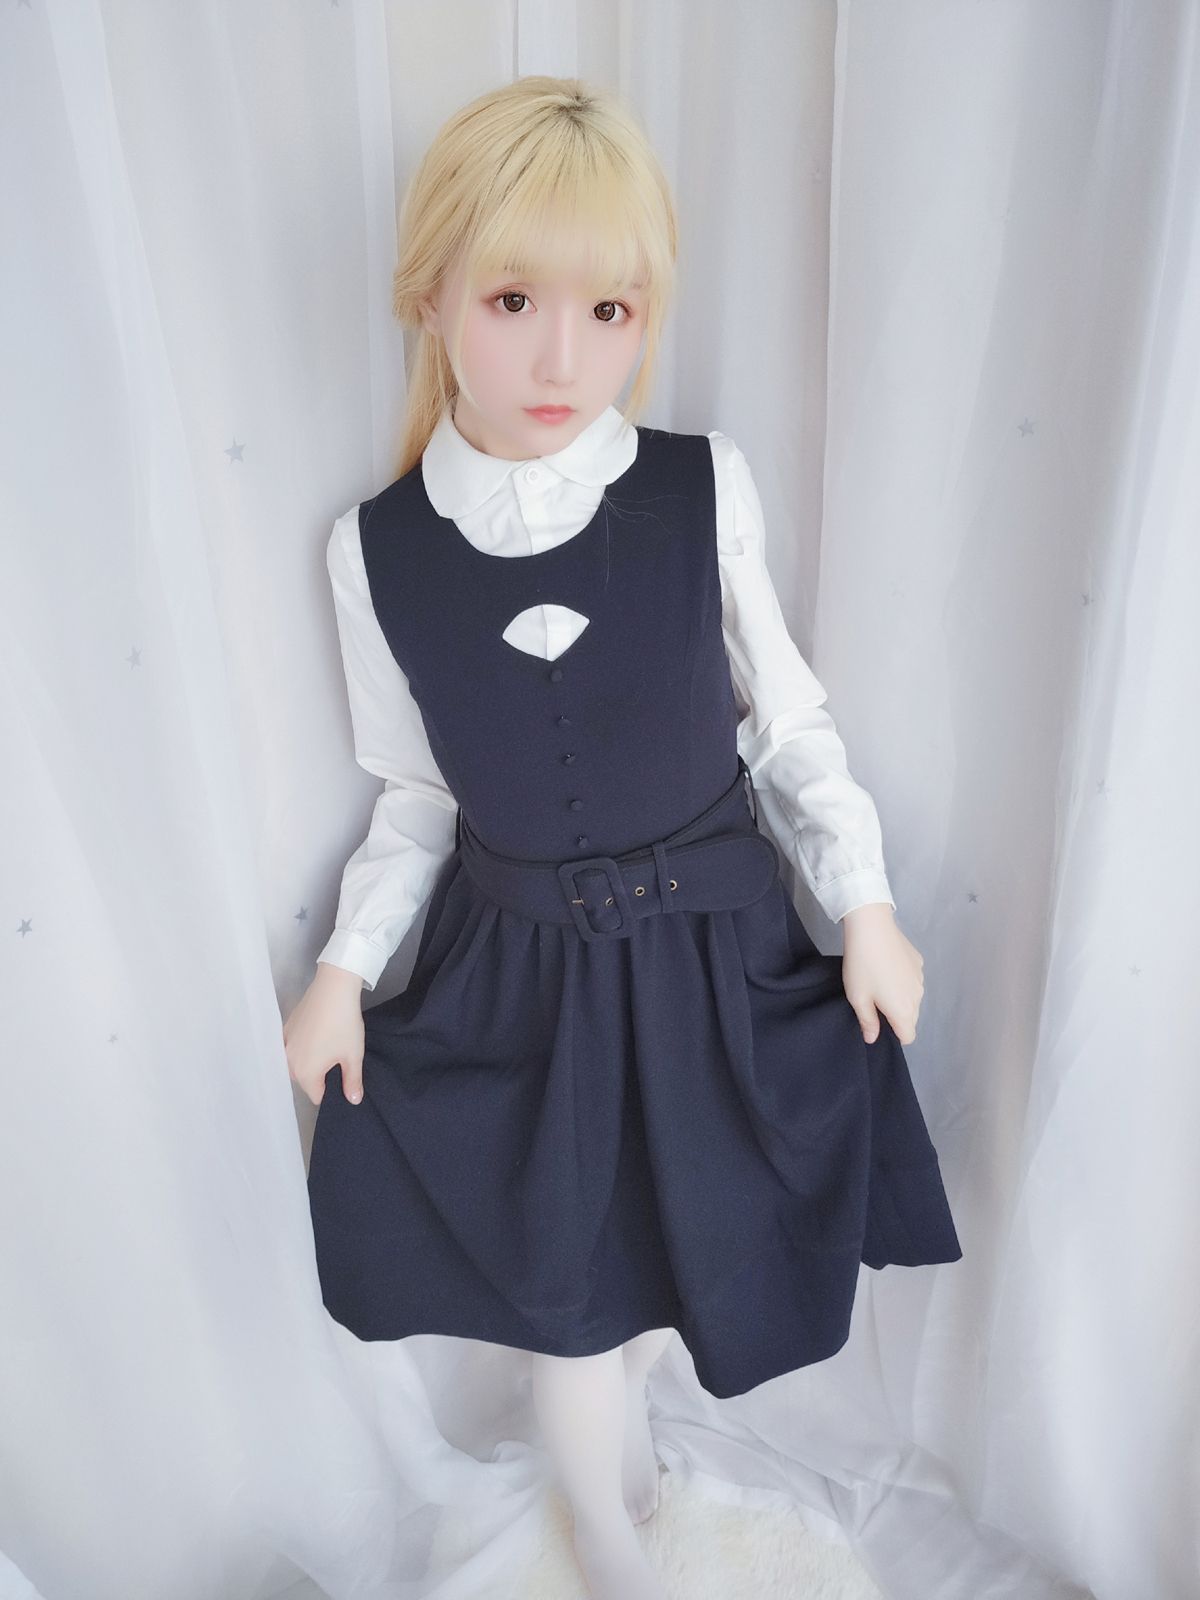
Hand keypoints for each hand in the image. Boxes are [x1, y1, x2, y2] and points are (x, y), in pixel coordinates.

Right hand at [282, 961, 365, 1106]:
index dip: (332, 1090)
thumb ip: (352, 1081)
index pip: (316, 1096)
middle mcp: (289, 1062)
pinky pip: (292, 1047)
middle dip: (319, 1076)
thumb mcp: (353, 1056)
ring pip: (297, 1063)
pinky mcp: (285, 1028)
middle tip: (338, 1060)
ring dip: (310, 1061)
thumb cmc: (344, 1025)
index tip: (343, 1076)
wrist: (333, 989)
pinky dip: (302, 1046)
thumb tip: (353, 1101)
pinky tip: (317, 1034)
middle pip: (304, 1080)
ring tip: (328, 1046)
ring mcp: (285, 1044)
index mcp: (305, 1073)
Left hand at [839, 903, 923, 1045]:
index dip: (893, 1035)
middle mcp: (918, 997)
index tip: (877, 1022)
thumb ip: (867, 1022)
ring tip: (878, 981)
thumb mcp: (858, 998)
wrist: (872, 928)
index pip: (908, 1036)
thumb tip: (872, 1039)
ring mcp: (921, 978)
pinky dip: (903, 980)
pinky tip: (886, 966)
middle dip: (896, 1016)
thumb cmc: (862, 967)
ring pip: (913, 998)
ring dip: (900, 997)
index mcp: (904, 1010)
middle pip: (911, 1018)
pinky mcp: (919, 962)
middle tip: (873, 1001)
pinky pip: (913, 980)